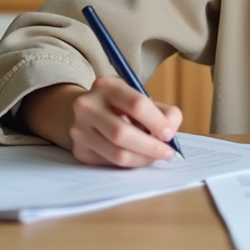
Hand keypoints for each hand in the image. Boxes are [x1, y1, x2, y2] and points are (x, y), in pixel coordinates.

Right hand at [21, 79, 182, 167]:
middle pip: (122, 133)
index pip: (136, 104)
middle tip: (167, 153)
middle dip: (150, 146)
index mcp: (106, 86)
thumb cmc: (124, 106)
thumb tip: (169, 135)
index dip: (156, 122)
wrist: (89, 112)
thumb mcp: (143, 98)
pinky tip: (137, 156)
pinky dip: (130, 163)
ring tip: (155, 156)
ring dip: (142, 158)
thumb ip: (164, 113)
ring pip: (116, 153)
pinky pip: (110, 163)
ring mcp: (79, 129)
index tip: (169, 135)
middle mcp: (87, 105)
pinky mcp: (79, 150)